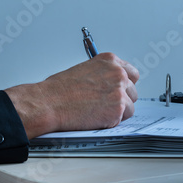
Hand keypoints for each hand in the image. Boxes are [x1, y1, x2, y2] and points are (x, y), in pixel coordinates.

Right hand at [4, 53, 139, 138]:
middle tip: (105, 105)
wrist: (50, 102)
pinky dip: (111, 122)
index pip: (131, 73)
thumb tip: (110, 85)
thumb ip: (103, 75)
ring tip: (97, 112)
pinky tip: (95, 117)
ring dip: (117, 112)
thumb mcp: (85, 70)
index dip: (125, 85)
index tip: (120, 90)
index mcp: (110, 61)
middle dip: (122, 99)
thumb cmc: (60, 88)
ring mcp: (119, 91)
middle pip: (133, 91)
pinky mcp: (117, 109)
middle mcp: (118, 73)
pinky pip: (122, 120)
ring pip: (130, 107)